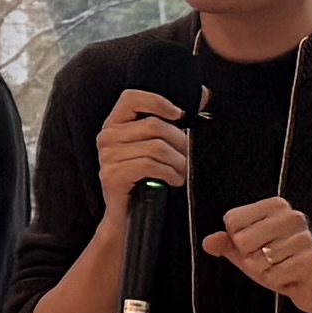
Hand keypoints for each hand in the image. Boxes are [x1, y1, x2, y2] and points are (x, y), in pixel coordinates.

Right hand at [92, 86, 195, 218]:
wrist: (129, 219)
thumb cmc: (148, 180)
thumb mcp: (158, 146)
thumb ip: (174, 120)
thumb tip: (204, 94)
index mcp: (115, 124)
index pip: (132, 97)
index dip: (159, 102)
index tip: (180, 116)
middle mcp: (107, 137)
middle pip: (154, 125)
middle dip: (180, 142)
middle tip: (188, 158)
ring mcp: (108, 157)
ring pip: (157, 146)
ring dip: (178, 162)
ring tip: (182, 172)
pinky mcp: (113, 175)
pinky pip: (151, 165)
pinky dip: (170, 173)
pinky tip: (173, 181)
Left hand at [204, 195, 311, 311]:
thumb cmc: (280, 265)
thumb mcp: (248, 252)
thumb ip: (226, 244)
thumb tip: (207, 242)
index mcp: (276, 206)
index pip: (232, 221)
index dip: (239, 242)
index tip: (260, 246)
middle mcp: (293, 216)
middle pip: (242, 240)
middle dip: (251, 259)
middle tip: (272, 262)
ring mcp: (304, 237)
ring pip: (257, 261)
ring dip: (266, 273)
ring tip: (283, 269)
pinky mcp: (311, 260)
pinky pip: (273, 276)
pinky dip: (278, 282)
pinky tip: (292, 278)